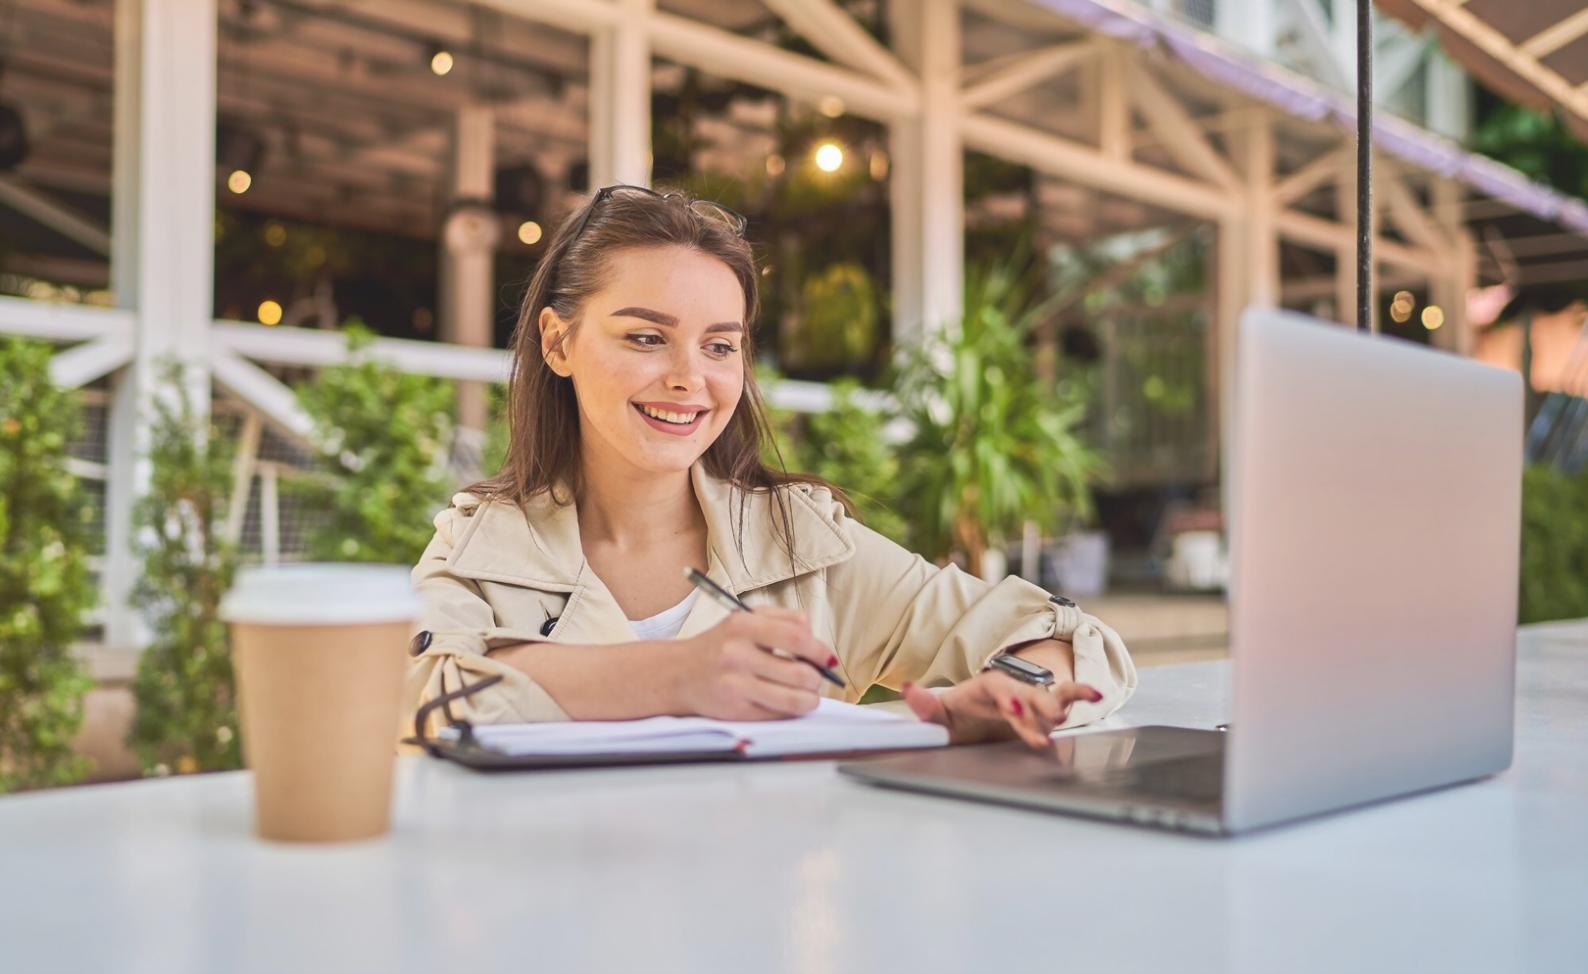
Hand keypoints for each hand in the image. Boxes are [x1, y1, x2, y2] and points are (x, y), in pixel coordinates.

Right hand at [665, 607, 838, 720]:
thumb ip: (783, 619)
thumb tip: (816, 640)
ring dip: (810, 699)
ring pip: (794, 699)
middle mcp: (737, 654)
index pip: (796, 637)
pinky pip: (778, 714)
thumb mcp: (745, 619)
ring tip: (808, 695)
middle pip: (800, 672)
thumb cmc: (719, 645)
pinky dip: (790, 711)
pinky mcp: (735, 710)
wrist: (678, 673)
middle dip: (817, 679)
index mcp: (743, 625)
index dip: (819, 650)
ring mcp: (735, 684)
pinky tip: (787, 703)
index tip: (828, 659)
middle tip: (815, 679)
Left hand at [901, 672, 1102, 748]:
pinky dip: (1079, 694)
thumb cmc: (958, 715)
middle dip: (1038, 706)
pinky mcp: (1042, 709)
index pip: (998, 690)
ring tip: (1066, 716)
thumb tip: (908, 688)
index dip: (1008, 699)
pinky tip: (1095, 695)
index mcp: (987, 687)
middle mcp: (1012, 689)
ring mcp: (1029, 698)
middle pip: (1027, 694)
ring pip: (1047, 697)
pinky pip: (1064, 697)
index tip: (1015, 710)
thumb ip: (926, 704)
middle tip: (1050, 718)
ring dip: (1057, 705)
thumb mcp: (940, 713)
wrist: (973, 717)